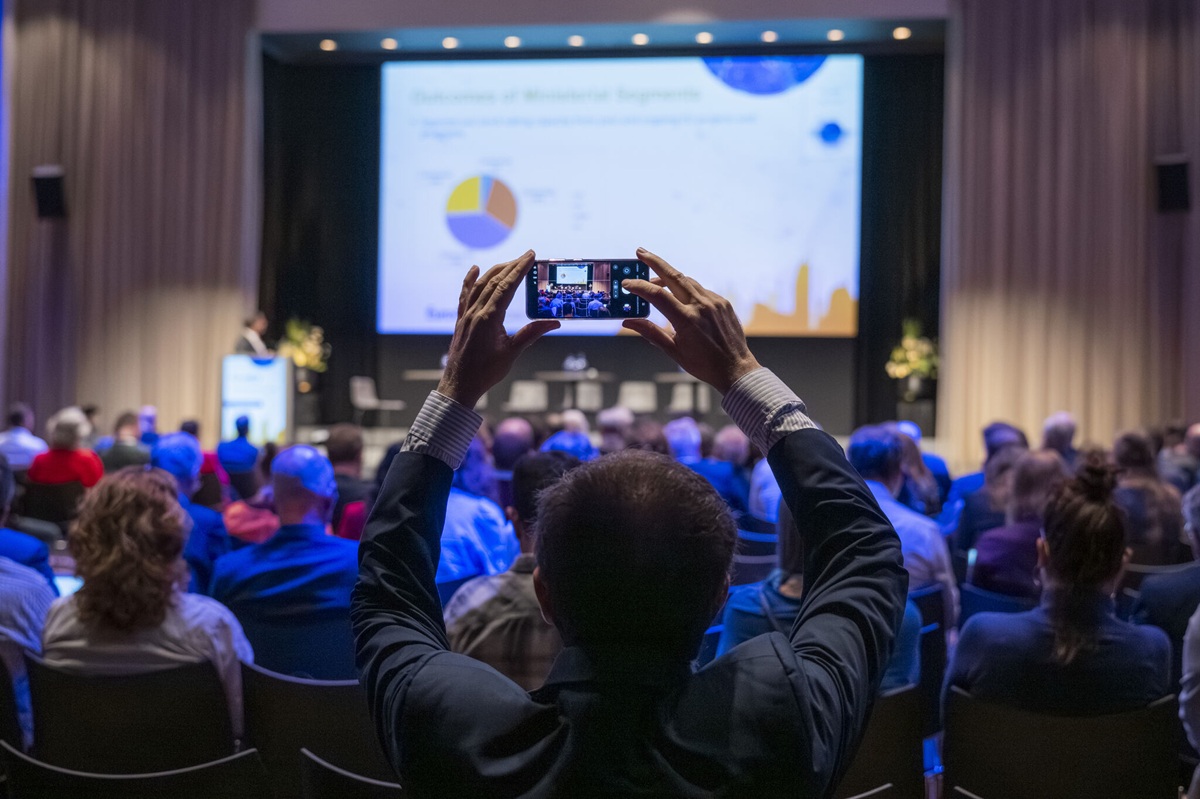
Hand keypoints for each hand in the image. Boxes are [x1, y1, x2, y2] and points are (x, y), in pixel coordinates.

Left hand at [437, 251, 558, 406]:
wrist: (459, 385)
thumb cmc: (486, 372)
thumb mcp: (512, 352)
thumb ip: (531, 334)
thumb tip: (554, 322)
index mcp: (489, 318)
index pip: (506, 286)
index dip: (519, 269)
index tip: (530, 256)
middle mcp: (476, 312)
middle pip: (494, 281)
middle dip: (511, 266)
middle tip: (527, 255)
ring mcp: (466, 315)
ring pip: (480, 285)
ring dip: (496, 270)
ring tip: (510, 262)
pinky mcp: (461, 320)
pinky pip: (465, 295)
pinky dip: (470, 280)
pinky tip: (474, 269)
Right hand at [621, 248, 760, 393]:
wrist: (736, 369)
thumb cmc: (703, 364)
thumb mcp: (674, 351)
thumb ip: (651, 333)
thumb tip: (627, 322)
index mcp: (687, 320)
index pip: (658, 295)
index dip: (639, 287)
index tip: (626, 284)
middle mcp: (701, 306)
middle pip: (673, 275)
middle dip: (654, 262)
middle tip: (640, 251)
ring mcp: (714, 302)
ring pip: (687, 281)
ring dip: (669, 277)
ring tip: (654, 281)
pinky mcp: (723, 303)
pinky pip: (700, 290)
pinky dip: (686, 289)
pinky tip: (679, 297)